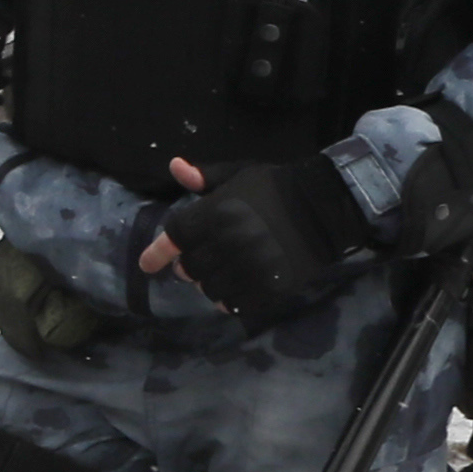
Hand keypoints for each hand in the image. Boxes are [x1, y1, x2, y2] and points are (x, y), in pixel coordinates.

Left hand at [144, 155, 376, 322]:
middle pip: (188, 267)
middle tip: (203, 259)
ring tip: (223, 272)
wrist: (325, 207)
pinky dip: (230, 300)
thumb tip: (175, 166)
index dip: (157, 252)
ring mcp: (249, 267)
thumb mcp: (239, 175)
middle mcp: (229, 242)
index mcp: (217, 213)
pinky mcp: (269, 288)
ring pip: (209, 289)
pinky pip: (234, 305)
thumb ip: (205, 177)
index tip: (147, 264)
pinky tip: (237, 288)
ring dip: (210, 283)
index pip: (174, 238)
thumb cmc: (276, 188)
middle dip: (190, 264)